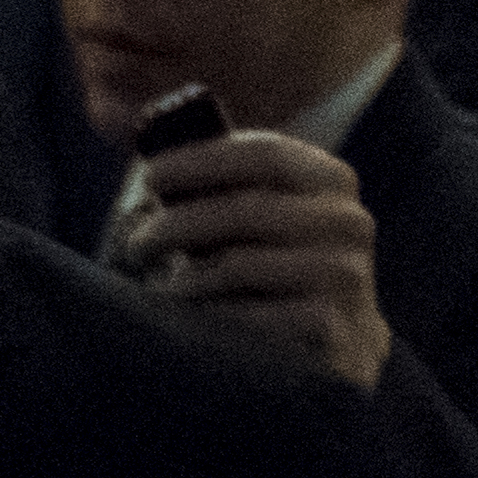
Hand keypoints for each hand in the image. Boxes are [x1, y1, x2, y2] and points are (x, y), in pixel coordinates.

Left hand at [115, 129, 390, 388]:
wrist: (337, 343)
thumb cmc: (278, 269)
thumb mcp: (260, 217)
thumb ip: (221, 181)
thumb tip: (129, 135)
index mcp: (332, 180)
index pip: (264, 154)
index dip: (201, 161)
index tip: (149, 176)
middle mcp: (348, 222)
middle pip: (246, 209)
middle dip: (180, 223)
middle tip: (138, 243)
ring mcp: (346, 275)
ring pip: (243, 264)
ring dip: (188, 276)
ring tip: (160, 287)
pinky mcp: (330, 327)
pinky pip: (251, 315)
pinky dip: (211, 314)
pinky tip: (191, 320)